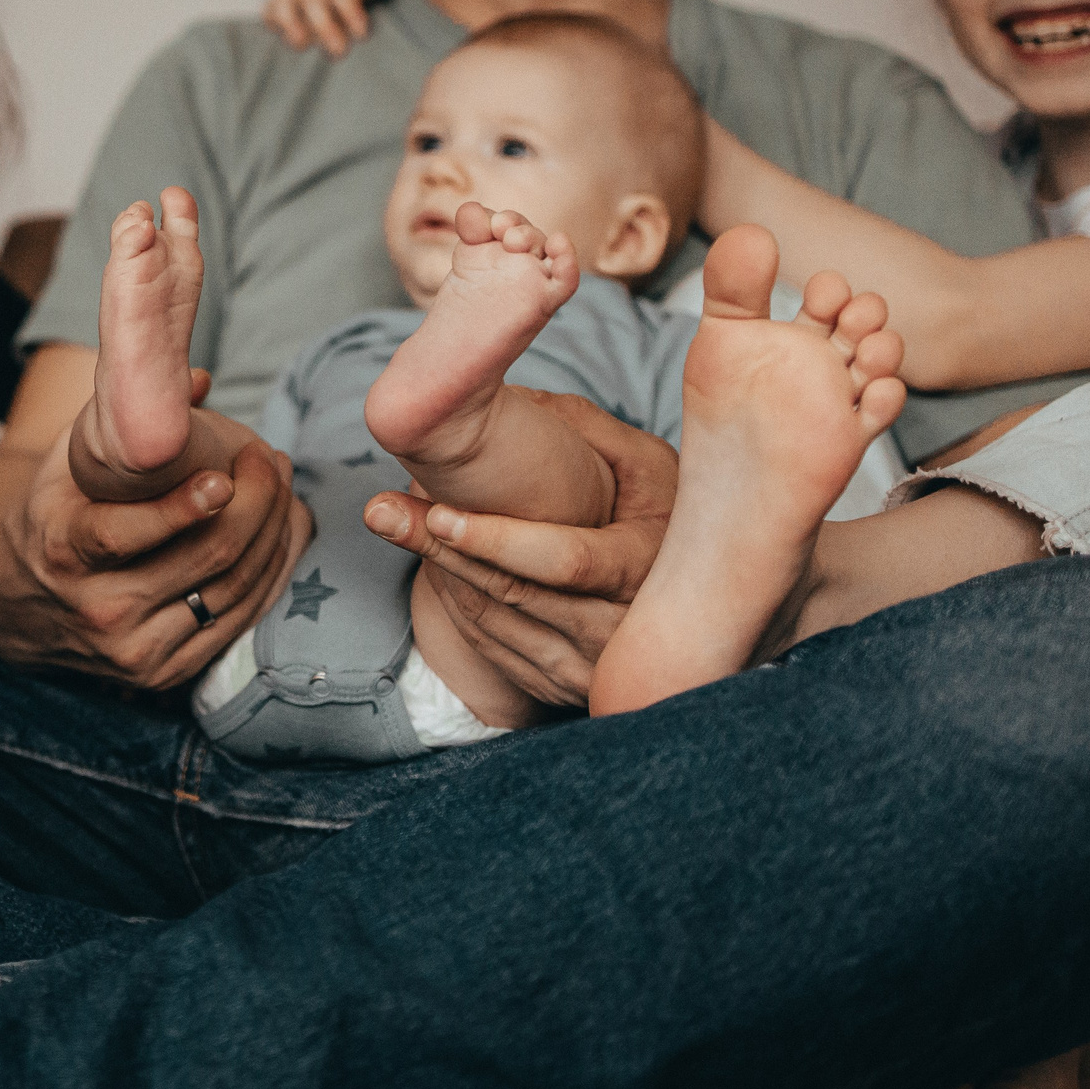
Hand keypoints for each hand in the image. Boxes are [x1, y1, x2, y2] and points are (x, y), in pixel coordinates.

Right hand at [0, 422, 300, 690]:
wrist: (15, 602)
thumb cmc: (54, 515)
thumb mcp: (66, 463)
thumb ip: (122, 420)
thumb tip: (194, 378)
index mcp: (66, 552)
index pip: (124, 535)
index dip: (182, 508)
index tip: (224, 476)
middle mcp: (99, 609)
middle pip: (203, 560)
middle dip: (255, 503)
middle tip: (270, 459)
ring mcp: (135, 649)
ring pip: (232, 590)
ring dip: (273, 533)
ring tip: (284, 486)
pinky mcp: (166, 674)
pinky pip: (240, 620)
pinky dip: (272, 573)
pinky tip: (285, 531)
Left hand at [364, 390, 675, 706]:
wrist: (706, 600)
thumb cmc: (667, 515)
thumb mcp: (646, 462)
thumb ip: (584, 428)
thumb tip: (510, 400)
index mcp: (646, 570)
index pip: (563, 563)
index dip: (496, 541)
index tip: (438, 512)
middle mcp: (621, 631)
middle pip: (513, 593)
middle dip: (441, 548)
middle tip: (384, 509)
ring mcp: (592, 667)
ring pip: (494, 623)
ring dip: (438, 572)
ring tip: (394, 521)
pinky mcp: (564, 688)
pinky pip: (493, 647)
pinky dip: (455, 602)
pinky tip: (430, 560)